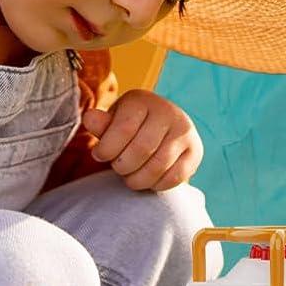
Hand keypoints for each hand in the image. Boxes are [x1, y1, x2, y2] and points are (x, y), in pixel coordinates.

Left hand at [78, 88, 203, 189]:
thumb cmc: (130, 126)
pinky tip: (148, 180)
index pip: (123, 129)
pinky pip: (175, 177)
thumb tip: (90, 118)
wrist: (161, 127)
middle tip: (117, 168)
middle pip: (141, 150)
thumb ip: (101, 124)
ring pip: (158, 166)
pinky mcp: (195, 151)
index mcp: (143, 100)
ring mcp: (184, 131)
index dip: (107, 149)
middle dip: (122, 166)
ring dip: (138, 179)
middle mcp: (168, 112)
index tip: (100, 155)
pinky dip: (156, 185)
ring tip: (130, 177)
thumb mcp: (113, 121)